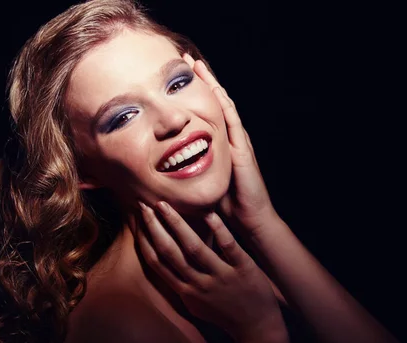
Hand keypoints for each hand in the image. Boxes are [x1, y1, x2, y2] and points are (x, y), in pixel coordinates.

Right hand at [136, 200, 283, 342]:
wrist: (257, 330)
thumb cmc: (225, 314)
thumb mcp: (197, 304)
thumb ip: (182, 285)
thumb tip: (166, 266)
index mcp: (185, 291)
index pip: (157, 263)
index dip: (144, 241)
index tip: (137, 221)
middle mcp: (199, 284)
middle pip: (170, 252)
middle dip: (154, 227)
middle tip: (144, 205)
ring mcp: (221, 277)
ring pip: (194, 248)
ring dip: (177, 224)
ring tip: (165, 204)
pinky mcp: (244, 270)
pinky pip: (228, 247)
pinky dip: (218, 230)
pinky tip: (208, 213)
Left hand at [183, 54, 278, 235]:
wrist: (246, 218)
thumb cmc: (223, 204)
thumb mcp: (201, 183)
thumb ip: (186, 172)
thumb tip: (159, 170)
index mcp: (219, 144)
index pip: (205, 113)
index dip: (193, 95)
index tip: (176, 78)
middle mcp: (228, 138)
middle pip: (215, 102)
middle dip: (202, 80)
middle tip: (187, 60)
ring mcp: (237, 141)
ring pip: (224, 106)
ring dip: (212, 85)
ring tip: (199, 66)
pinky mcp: (243, 149)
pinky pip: (233, 122)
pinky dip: (225, 104)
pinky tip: (217, 90)